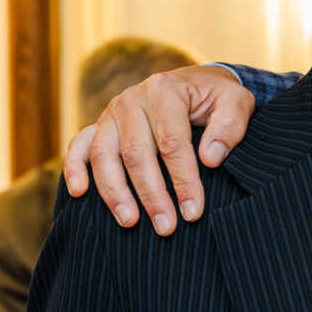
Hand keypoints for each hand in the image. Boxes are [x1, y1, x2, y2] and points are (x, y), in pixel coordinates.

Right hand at [62, 66, 254, 234]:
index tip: (193, 211)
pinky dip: (74, 168)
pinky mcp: (100, 125)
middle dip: (151, 195)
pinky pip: (79, 146)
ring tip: (130, 222)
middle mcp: (132, 100)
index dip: (183, 180)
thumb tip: (209, 158)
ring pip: (104, 155)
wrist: (195, 83)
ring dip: (115, 192)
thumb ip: (230, 126)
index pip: (172, 142)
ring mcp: (111, 113)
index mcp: (165, 91)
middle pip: (136, 153)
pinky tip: (78, 193)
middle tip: (166, 228)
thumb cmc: (217, 98)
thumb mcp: (237, 102)